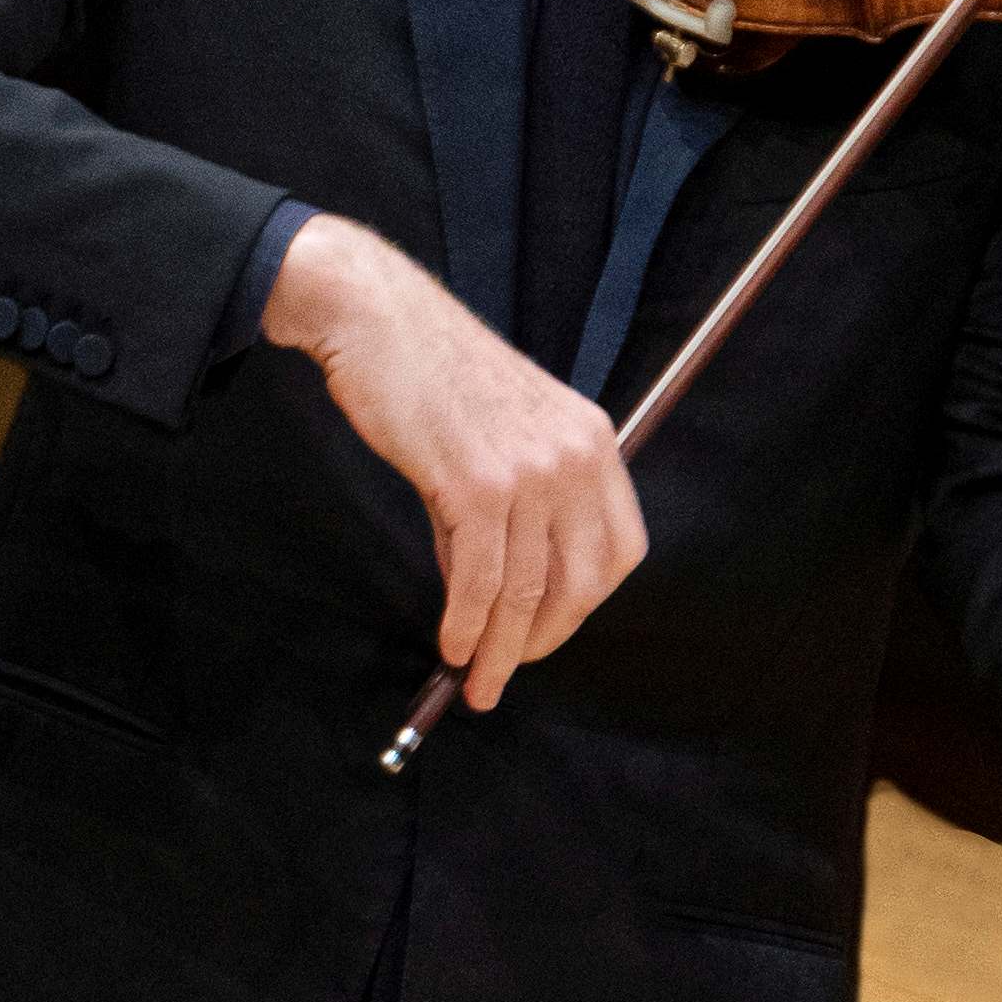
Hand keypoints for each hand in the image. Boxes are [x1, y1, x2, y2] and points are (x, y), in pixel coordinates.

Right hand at [266, 213, 647, 712]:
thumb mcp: (505, 431)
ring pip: (527, 590)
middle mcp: (574, 456)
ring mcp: (528, 471)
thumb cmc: (434, 374)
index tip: (551, 630)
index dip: (587, 603)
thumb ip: (518, 503)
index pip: (621, 548)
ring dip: (502, 649)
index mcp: (592, 438)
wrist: (380, 320)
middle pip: (582, 582)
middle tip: (509, 670)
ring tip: (478, 681)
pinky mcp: (476, 485)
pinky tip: (453, 643)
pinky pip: (480, 580)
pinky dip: (467, 624)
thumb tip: (498, 595)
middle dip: (546, 639)